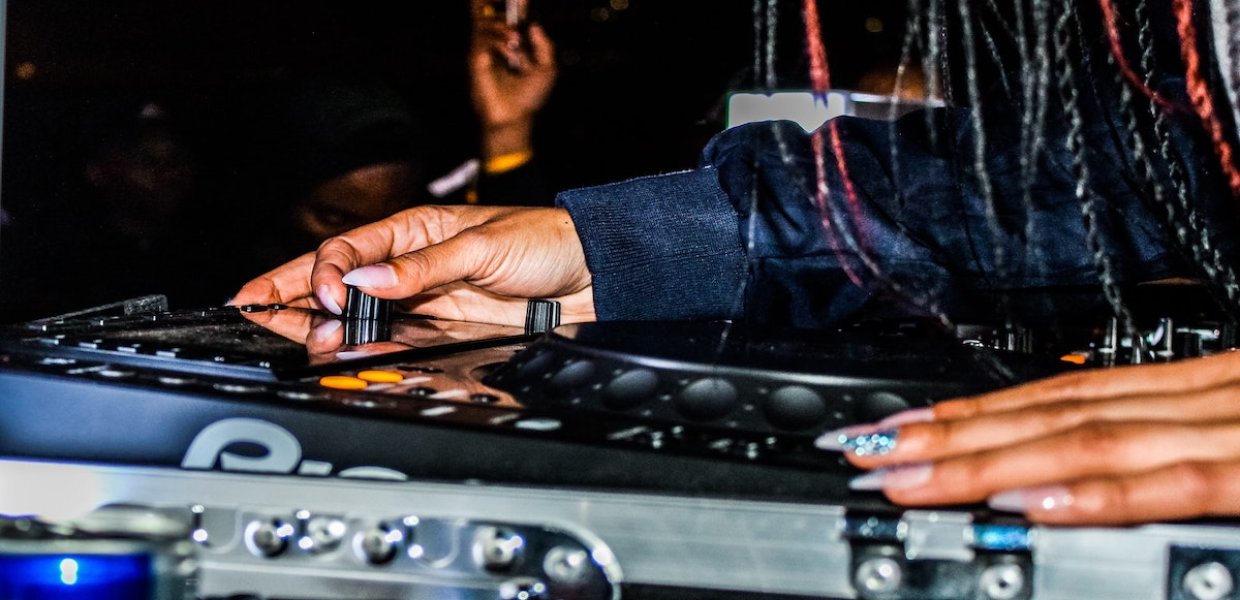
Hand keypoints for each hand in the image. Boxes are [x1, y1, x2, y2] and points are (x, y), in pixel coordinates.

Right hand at [232, 205, 595, 325]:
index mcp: (412, 232)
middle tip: (248, 309)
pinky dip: (363, 349)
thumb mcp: (481, 247)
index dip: (324, 272)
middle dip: (290, 295)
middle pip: (337, 283)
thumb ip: (422, 268)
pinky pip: (392, 341)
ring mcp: (422, 301)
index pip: (348, 250)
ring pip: (358, 316)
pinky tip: (337, 353)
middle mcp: (409, 267)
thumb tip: (364, 280)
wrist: (590, 275)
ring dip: (322, 328)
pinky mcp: (440, 330)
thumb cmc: (543, 241)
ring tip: (289, 339)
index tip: (323, 296)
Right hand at [469, 0, 556, 157]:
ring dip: (502, 27)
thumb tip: (534, 25)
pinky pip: (481, 38)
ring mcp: (484, 50)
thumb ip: (545, 46)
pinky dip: (497, 40)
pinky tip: (510, 51)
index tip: (524, 3)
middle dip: (500, 6)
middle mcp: (497, 43)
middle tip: (515, 6)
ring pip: (485, 22)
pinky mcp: (475, 60)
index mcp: (514, 44)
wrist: (514, 118)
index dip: (515, 8)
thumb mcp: (547, 69)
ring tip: (515, 39)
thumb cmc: (529, 96)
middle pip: (488, 13)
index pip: (509, 17)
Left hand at [817, 351, 1239, 524]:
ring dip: (988, 459)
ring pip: (1088, 441)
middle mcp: (1202, 401)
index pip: (1062, 397)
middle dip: (951, 436)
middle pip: (1053, 415)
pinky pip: (1174, 484)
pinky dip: (1093, 494)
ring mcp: (1235, 432)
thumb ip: (1172, 454)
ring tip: (908, 476)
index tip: (898, 428)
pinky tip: (1020, 502)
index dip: (971, 414)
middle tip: (869, 453)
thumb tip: (1078, 478)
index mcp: (1197, 390)